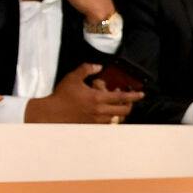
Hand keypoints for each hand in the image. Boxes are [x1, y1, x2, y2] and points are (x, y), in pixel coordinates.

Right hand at [25, 63, 141, 123]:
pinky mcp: (91, 126)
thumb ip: (86, 69)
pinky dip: (110, 117)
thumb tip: (98, 66)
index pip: (122, 98)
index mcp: (97, 99)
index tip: (141, 94)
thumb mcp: (73, 78)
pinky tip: (105, 111)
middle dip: (129, 105)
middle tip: (128, 99)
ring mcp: (96, 120)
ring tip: (114, 104)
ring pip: (116, 118)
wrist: (51, 114)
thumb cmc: (61, 96)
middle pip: (123, 111)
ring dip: (118, 111)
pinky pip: (107, 123)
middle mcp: (100, 111)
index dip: (134, 96)